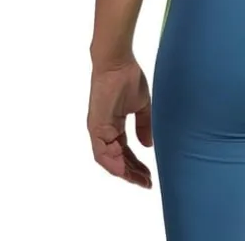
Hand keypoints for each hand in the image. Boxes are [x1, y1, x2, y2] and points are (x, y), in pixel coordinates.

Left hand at [87, 56, 153, 187]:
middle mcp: (104, 132)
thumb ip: (143, 126)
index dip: (136, 166)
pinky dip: (111, 162)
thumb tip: (147, 146)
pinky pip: (100, 150)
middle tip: (147, 182)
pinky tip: (123, 169)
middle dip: (132, 173)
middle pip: (117, 160)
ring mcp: (98, 130)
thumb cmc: (128, 78)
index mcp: (113, 127)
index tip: (149, 176)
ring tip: (138, 179)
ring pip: (107, 160)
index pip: (125, 153)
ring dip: (123, 171)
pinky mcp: (95, 125)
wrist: (117, 62)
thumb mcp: (141, 106)